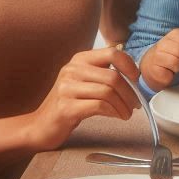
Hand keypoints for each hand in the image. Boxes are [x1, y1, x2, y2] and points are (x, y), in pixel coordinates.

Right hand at [25, 45, 141, 148]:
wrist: (41, 125)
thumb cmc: (70, 103)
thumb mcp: (86, 82)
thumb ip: (105, 73)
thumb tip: (136, 75)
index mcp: (80, 59)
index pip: (113, 53)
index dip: (130, 66)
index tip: (137, 80)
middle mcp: (72, 69)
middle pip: (113, 76)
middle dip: (130, 93)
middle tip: (136, 104)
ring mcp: (66, 88)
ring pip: (108, 91)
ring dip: (123, 105)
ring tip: (127, 113)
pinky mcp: (66, 107)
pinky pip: (99, 106)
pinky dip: (114, 112)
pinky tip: (117, 116)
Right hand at [139, 29, 178, 91]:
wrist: (152, 69)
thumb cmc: (170, 58)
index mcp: (170, 36)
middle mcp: (161, 44)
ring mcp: (155, 57)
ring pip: (175, 61)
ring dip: (178, 66)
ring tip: (175, 67)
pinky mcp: (154, 70)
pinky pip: (168, 73)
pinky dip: (171, 74)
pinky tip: (168, 72)